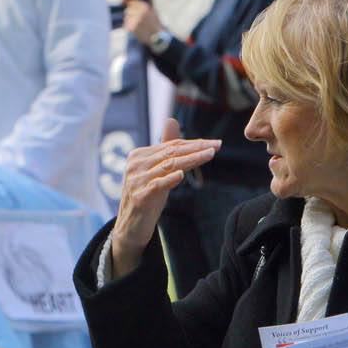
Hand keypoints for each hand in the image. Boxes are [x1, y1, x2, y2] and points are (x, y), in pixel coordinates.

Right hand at [109, 118, 220, 278]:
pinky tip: (181, 175)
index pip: (171, 146)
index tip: (214, 143)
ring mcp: (136, 180)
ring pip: (168, 166)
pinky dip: (170, 179)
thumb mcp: (156, 170)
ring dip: (191, 160)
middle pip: (171, 153)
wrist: (131, 226)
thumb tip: (171, 120)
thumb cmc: (147, 196)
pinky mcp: (139, 196)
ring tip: (209, 155)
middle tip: (216, 146)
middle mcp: (135, 165)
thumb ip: (164, 147)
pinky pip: (157, 185)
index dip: (194, 143)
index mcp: (139, 155)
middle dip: (196, 148)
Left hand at [123, 0, 164, 45]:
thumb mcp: (152, 12)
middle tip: (135, 20)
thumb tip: (131, 3)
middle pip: (127, 10)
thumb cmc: (154, 24)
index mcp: (145, 7)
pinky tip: (136, 30)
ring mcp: (135, 20)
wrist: (157, 37)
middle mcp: (140, 12)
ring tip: (137, 26)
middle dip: (130, 14)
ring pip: (126, 17)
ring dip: (129, 21)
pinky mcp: (131, 28)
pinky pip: (126, 25)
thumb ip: (143, 7)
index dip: (132, 7)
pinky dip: (129, 27)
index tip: (133, 11)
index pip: (132, 3)